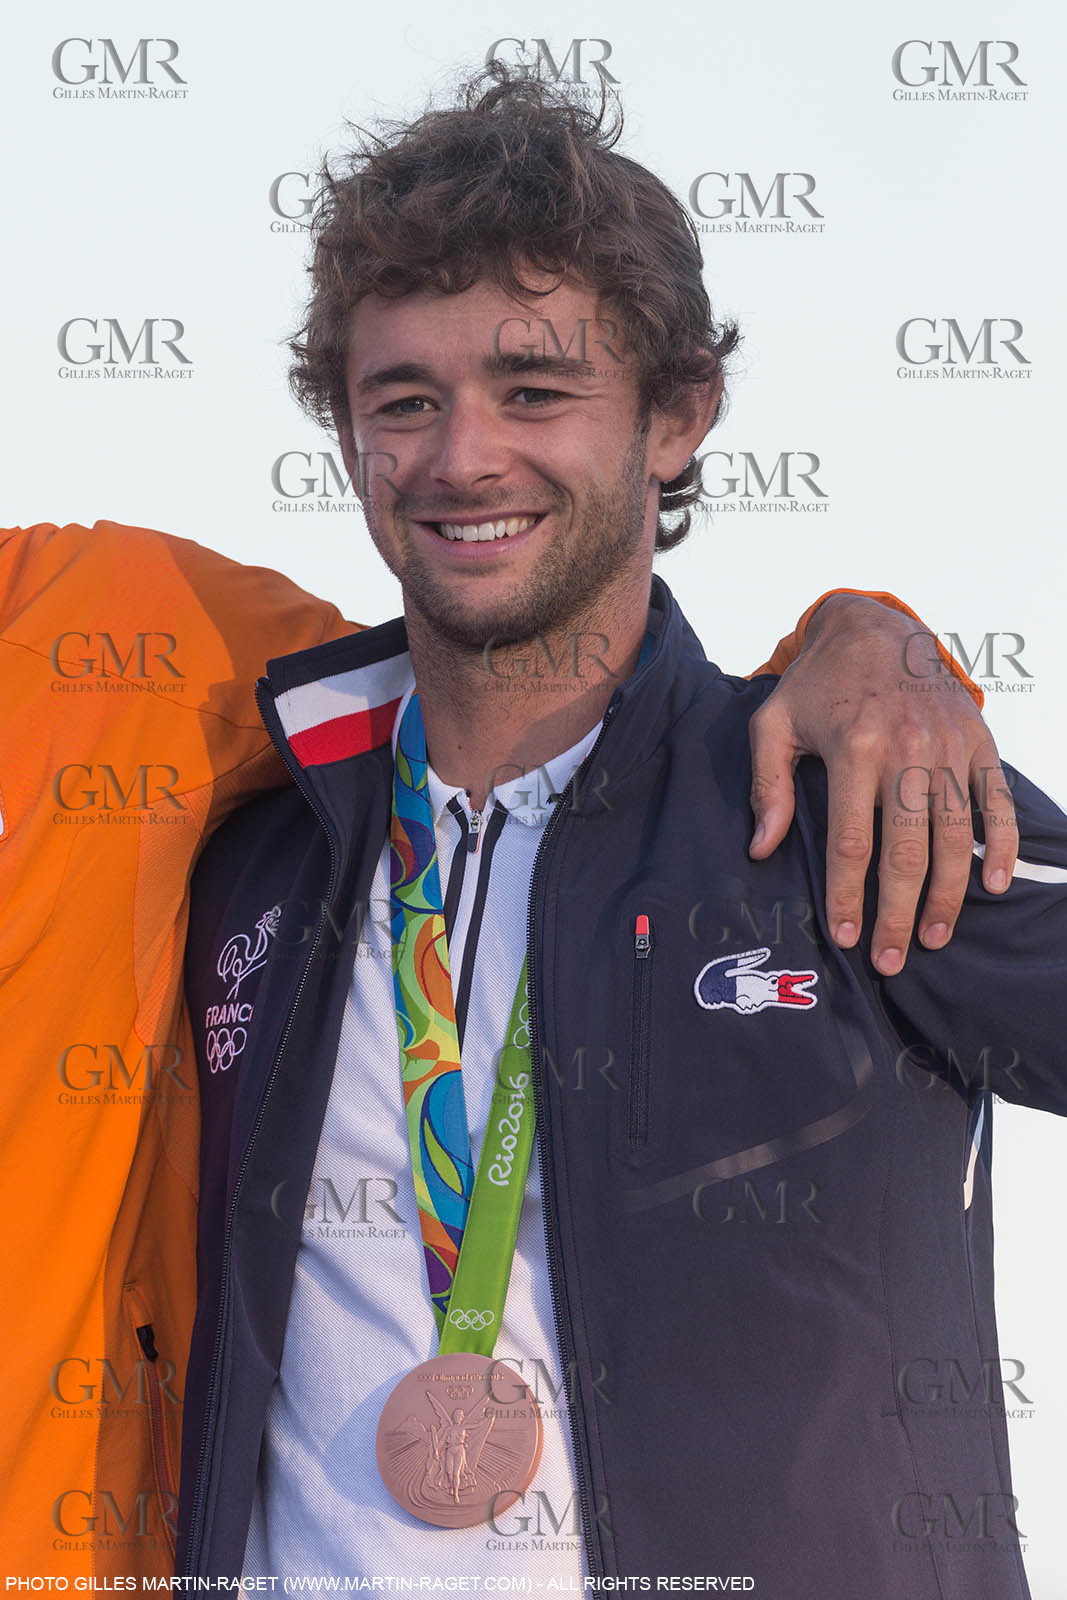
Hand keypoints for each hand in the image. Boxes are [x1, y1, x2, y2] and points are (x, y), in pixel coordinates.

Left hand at [748, 594, 1018, 973]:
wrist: (878, 624)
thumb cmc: (818, 682)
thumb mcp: (774, 722)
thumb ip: (767, 786)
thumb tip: (761, 848)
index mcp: (854, 747)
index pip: (851, 841)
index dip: (849, 895)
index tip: (847, 938)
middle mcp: (907, 749)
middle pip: (906, 851)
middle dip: (898, 912)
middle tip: (891, 960)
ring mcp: (949, 745)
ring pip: (956, 835)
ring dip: (948, 894)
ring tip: (933, 937)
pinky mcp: (978, 739)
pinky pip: (996, 801)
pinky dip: (1003, 844)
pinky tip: (994, 884)